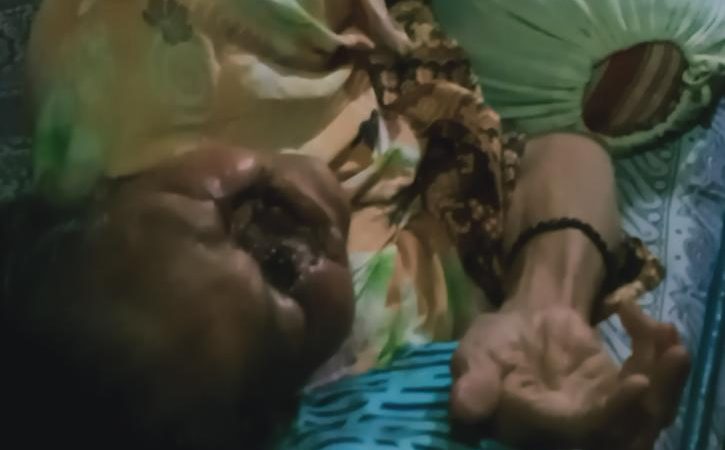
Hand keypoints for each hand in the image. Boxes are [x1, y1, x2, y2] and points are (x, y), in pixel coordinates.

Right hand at [450, 302, 689, 449]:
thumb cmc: (493, 342)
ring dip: (668, 377)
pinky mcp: (621, 392)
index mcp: (537, 427)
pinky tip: (656, 323)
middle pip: (628, 432)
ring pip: (649, 413)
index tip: (639, 381)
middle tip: (672, 352)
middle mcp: (574, 431)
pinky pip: (653, 387)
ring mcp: (603, 413)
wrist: (518, 324)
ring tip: (666, 332)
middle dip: (658, 397)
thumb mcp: (475, 354)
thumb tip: (465, 410)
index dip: (610, 414)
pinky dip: (659, 355)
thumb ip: (473, 382)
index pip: (580, 432)